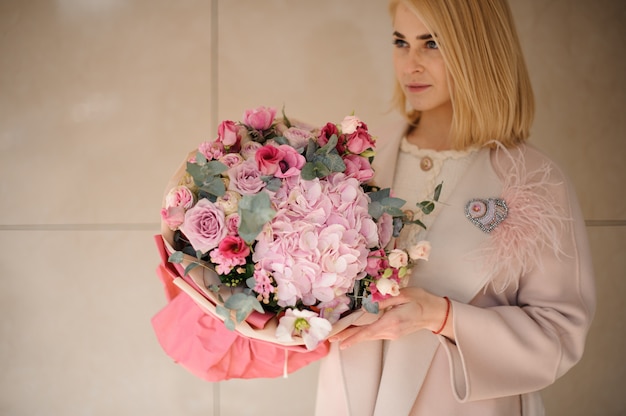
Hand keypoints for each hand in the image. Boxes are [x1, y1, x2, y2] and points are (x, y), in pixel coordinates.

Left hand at [329, 287, 452, 348]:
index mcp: (392, 321)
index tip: (342, 343)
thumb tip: (369, 302)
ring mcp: (392, 334)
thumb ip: (385, 298)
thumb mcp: (403, 294)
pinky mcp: (393, 333)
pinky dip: (363, 334)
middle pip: (365, 336)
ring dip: (353, 336)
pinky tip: (354, 332)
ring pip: (369, 336)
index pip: (369, 331)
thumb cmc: (421, 301)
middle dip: (348, 337)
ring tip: (338, 336)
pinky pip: (375, 334)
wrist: (434, 313)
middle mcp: (391, 331)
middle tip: (331, 338)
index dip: (354, 337)